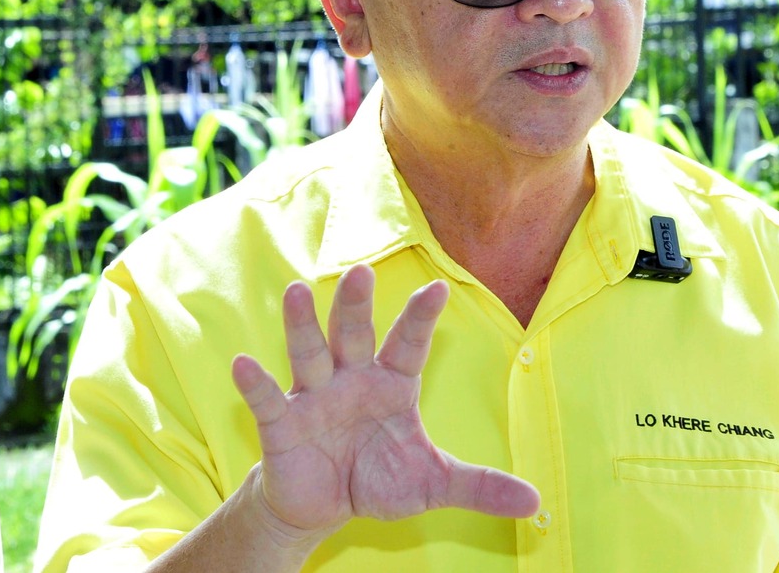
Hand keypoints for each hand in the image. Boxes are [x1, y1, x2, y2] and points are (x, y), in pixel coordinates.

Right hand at [231, 264, 539, 544]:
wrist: (324, 506)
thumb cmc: (379, 479)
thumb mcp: (432, 484)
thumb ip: (479, 486)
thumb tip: (535, 501)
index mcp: (392, 383)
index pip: (408, 344)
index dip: (420, 318)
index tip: (437, 288)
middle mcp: (352, 378)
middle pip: (353, 334)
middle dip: (355, 305)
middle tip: (359, 271)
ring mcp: (314, 397)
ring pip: (309, 353)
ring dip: (302, 325)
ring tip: (296, 291)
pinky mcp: (282, 424)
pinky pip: (269, 400)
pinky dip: (256, 383)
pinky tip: (244, 363)